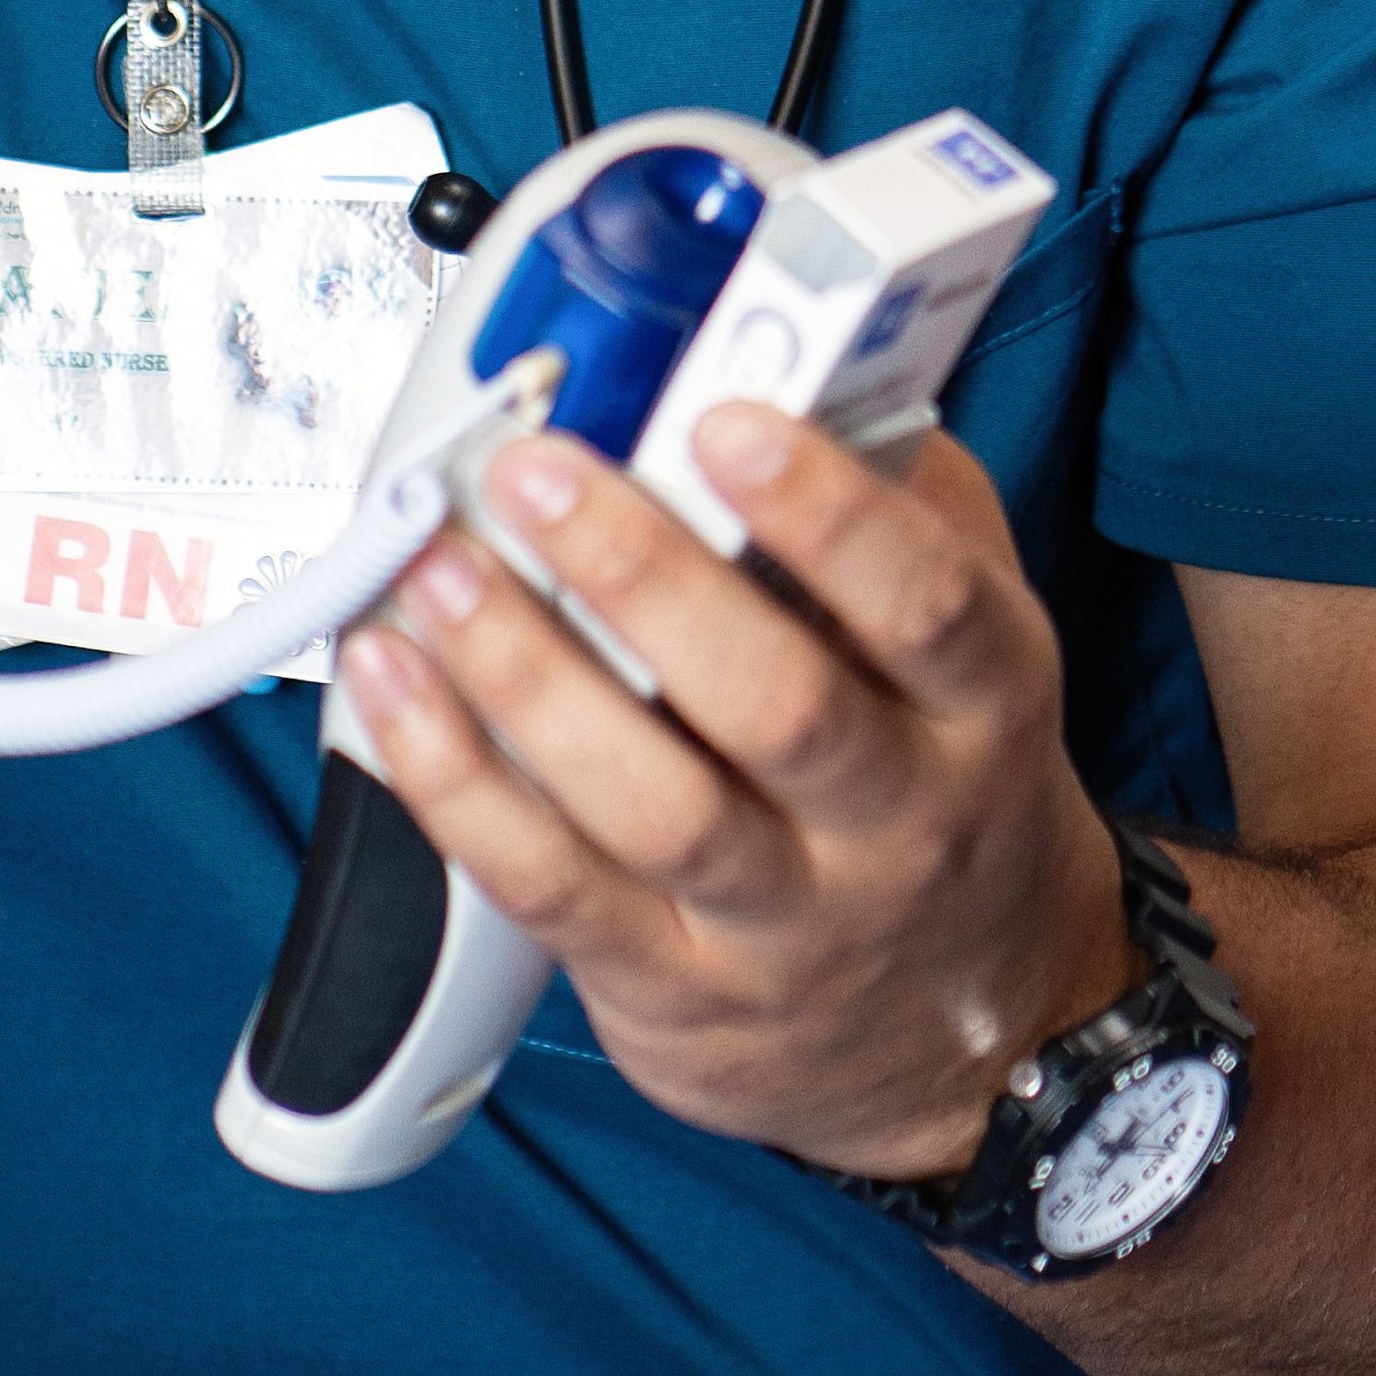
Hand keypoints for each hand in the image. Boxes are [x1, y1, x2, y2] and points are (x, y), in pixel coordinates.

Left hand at [337, 409, 1136, 1181]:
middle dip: (641, 577)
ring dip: (525, 676)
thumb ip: (895, 490)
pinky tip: (394, 681)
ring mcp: (780, 919)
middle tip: (535, 471)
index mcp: (979, 705)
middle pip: (775, 706)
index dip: (827, 513)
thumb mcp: (969, 633)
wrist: (981, 1033)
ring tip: (437, 567)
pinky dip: (455, 780)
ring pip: (650, 806)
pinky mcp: (670, 986)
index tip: (722, 420)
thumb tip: (788, 343)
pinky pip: (548, 884)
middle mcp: (892, 822)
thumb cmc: (943, 779)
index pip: (926, 605)